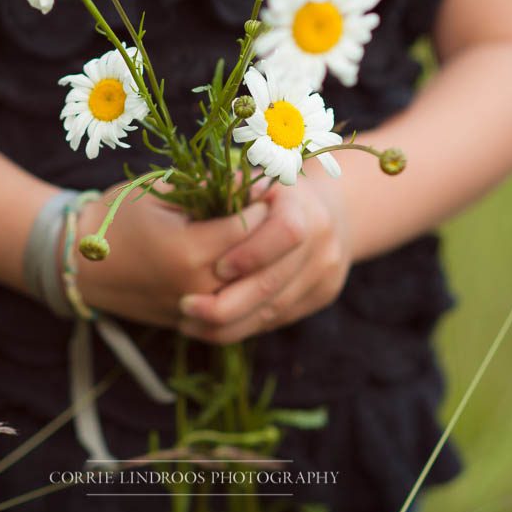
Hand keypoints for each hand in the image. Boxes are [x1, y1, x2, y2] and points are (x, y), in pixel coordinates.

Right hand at [74, 184, 268, 327]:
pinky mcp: (190, 322)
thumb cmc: (116, 216)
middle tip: (268, 207)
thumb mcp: (161, 190)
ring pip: (251, 288)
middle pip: (259, 260)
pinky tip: (243, 260)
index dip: (261, 202)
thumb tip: (255, 181)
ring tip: (258, 233)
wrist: (76, 262)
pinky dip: (243, 285)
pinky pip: (233, 305)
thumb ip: (210, 187)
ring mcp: (195, 309)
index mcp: (189, 250)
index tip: (262, 187)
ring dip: (260, 261)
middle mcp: (198, 286)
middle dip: (267, 232)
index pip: (252, 225)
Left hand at [176, 164, 352, 343]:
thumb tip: (200, 195)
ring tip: (187, 324)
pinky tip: (209, 328)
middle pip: (274, 282)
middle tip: (185, 307)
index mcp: (303, 205)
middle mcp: (322, 240)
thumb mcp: (250, 183)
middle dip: (226, 302)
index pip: (286, 233)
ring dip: (227, 324)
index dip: (251, 254)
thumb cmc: (270, 195)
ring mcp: (326, 272)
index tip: (217, 268)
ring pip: (272, 310)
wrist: (325, 212)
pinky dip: (241, 328)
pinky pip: (276, 320)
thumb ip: (229, 189)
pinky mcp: (322, 296)